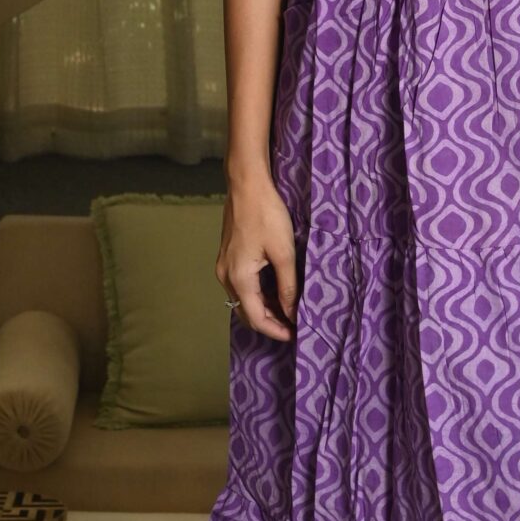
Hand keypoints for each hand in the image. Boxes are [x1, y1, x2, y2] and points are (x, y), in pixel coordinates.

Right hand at [218, 173, 298, 341]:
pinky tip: (275, 291)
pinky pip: (242, 285)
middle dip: (269, 322)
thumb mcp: (283, 253)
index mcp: (239, 278)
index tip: (295, 334)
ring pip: (243, 299)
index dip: (276, 330)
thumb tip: (291, 312)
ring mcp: (224, 266)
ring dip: (264, 307)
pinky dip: (258, 293)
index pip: (256, 317)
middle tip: (294, 325)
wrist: (246, 185)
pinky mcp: (228, 257)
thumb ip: (287, 286)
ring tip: (289, 310)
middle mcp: (226, 277)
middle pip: (246, 312)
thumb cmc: (266, 216)